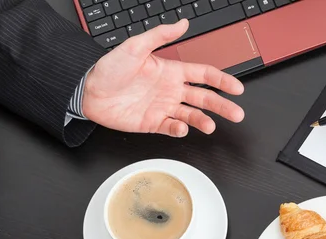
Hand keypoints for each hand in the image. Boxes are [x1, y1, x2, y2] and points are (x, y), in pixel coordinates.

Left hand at [82, 19, 244, 136]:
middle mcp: (171, 90)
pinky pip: (170, 127)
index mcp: (171, 71)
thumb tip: (182, 23)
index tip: (236, 88)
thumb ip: (160, 36)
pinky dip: (179, 129)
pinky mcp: (152, 123)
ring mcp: (163, 107)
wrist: (88, 91)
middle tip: (237, 113)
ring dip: (203, 120)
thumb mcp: (135, 46)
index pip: (204, 75)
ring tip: (211, 126)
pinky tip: (182, 128)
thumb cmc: (109, 68)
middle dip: (222, 105)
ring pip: (191, 115)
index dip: (222, 81)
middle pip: (204, 98)